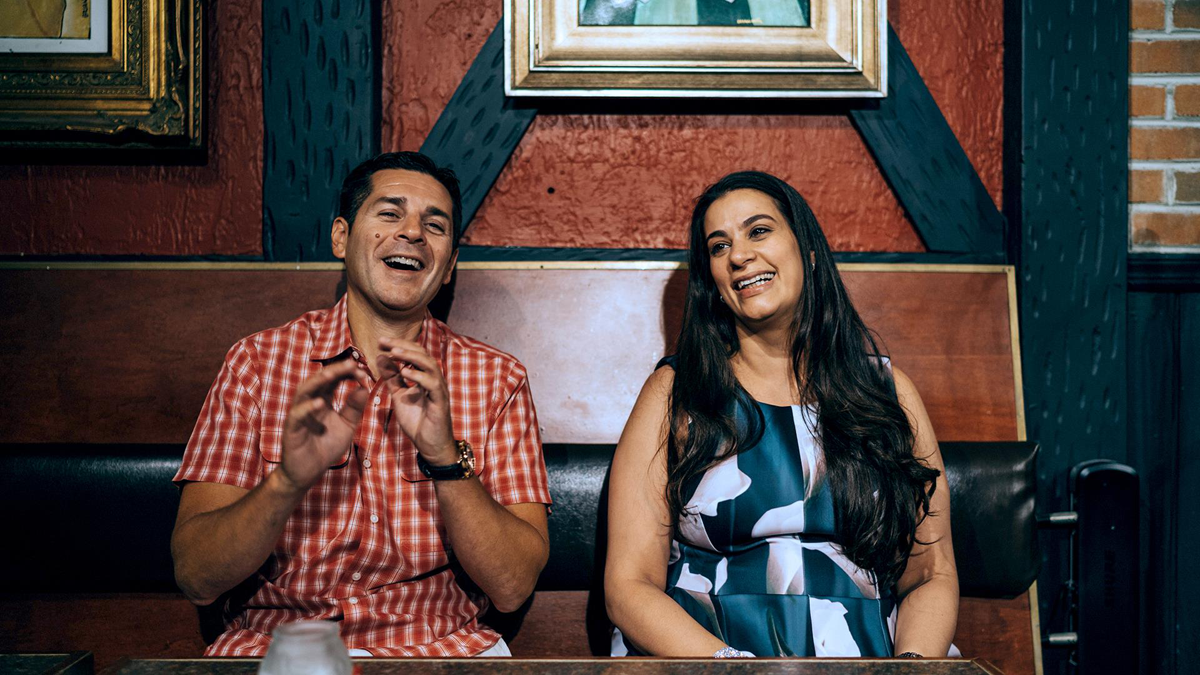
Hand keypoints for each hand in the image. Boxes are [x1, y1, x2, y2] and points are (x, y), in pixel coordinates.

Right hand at [278, 359, 370, 492]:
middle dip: (335, 370)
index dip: (347, 373)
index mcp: (323, 400)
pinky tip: (320, 403)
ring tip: (332, 374)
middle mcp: (310, 403)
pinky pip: (298, 415)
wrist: (308, 472)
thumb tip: (364, 388)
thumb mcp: (346, 426)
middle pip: (320, 380)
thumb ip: (354, 409)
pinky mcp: (292, 428)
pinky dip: (308, 408)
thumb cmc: (325, 447)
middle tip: (352, 364)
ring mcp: (299, 414)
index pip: (334, 380)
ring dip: (318, 381)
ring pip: (305, 391)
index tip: (364, 373)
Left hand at [376, 337, 456, 464]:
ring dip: (411, 356)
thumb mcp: (400, 395)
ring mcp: (439, 389)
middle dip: (402, 345)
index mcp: (424, 376)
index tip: (380, 342)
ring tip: (394, 352)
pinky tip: (405, 372)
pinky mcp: (440, 401)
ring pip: (429, 364)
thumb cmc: (418, 421)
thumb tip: (381, 357)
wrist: (431, 445)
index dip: (398, 345)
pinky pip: (432, 384)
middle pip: (422, 353)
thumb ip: (392, 377)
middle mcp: (434, 378)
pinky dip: (419, 376)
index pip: (414, 353)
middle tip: (384, 342)